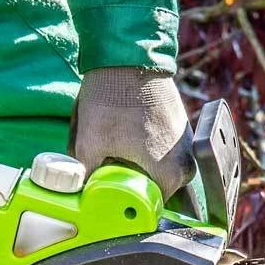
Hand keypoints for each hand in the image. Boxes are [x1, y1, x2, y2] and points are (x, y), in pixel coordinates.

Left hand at [70, 67, 193, 199]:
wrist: (129, 55)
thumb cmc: (112, 97)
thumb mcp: (88, 143)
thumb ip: (84, 178)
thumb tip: (77, 199)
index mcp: (170, 176)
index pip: (149, 210)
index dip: (125, 208)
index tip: (109, 199)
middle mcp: (186, 164)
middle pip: (153, 192)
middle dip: (130, 188)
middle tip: (105, 173)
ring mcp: (186, 146)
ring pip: (158, 173)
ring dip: (137, 169)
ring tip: (114, 152)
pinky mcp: (181, 131)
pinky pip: (163, 154)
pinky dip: (145, 153)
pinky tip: (125, 139)